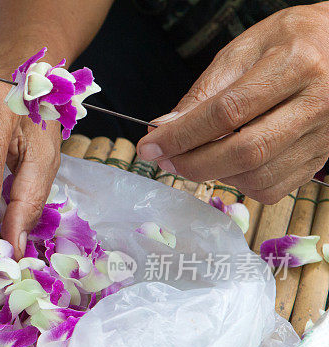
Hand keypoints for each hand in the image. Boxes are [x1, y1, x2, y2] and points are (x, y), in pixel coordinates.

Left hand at [136, 3, 328, 203]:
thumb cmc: (291, 42)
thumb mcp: (245, 49)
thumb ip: (205, 90)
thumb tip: (165, 127)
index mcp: (296, 64)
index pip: (227, 112)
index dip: (182, 135)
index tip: (150, 145)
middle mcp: (317, 102)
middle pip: (245, 152)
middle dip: (193, 163)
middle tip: (165, 160)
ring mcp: (324, 134)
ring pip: (258, 177)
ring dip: (214, 175)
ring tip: (195, 158)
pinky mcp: (322, 157)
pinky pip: (273, 189)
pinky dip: (240, 183)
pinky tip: (228, 163)